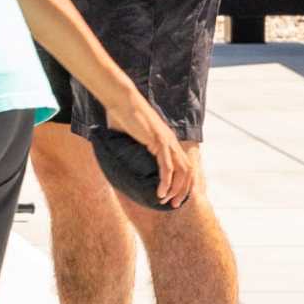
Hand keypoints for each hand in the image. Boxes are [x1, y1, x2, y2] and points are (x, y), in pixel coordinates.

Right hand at [99, 90, 199, 208]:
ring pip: (182, 172)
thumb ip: (129, 145)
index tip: (175, 195)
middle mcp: (172, 142)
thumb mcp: (129, 133)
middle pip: (189, 172)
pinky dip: (166, 182)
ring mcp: (167, 142)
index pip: (186, 166)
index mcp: (168, 141)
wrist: (121, 99)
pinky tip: (160, 193)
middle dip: (183, 191)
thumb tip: (115, 156)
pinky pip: (168, 168)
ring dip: (176, 190)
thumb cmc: (121, 113)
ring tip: (166, 201)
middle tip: (173, 205)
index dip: (184, 183)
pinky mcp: (159, 142)